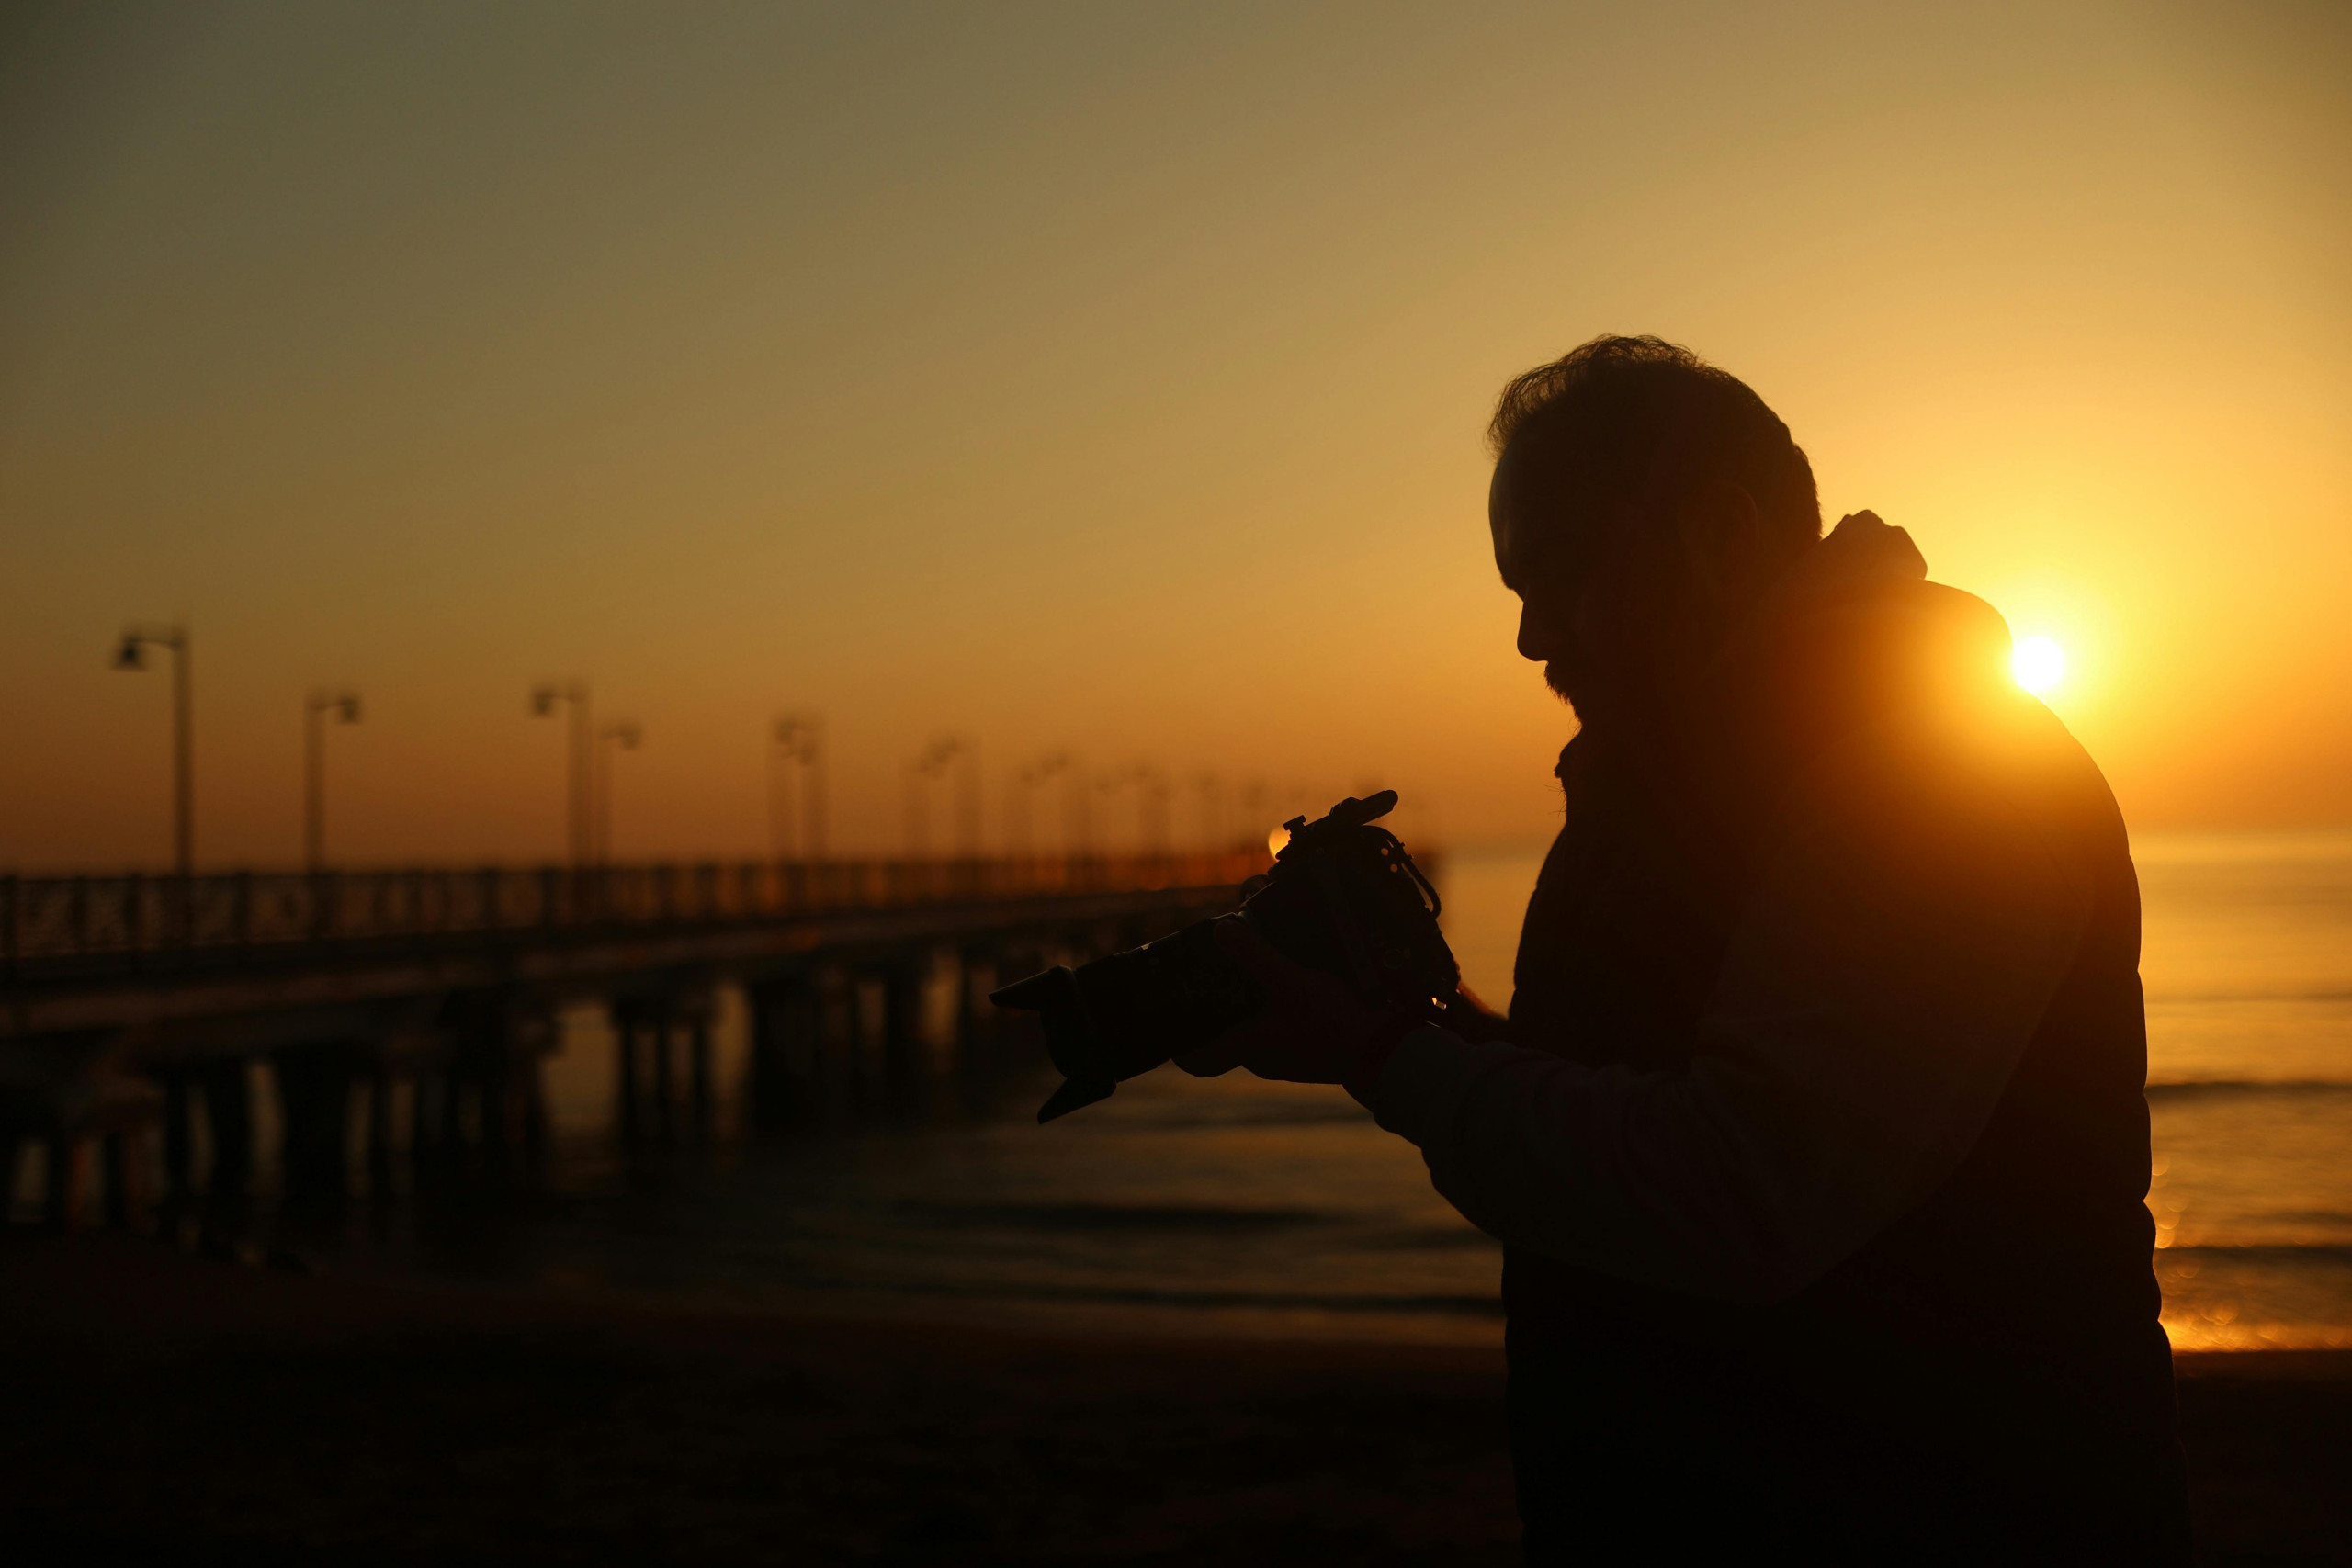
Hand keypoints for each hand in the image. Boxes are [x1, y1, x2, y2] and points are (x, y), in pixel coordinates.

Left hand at [1172, 921, 1405, 1087]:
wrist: (1389, 1053)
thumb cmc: (1333, 1023)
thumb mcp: (1289, 981)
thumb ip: (1254, 955)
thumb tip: (1220, 930)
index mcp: (1249, 1049)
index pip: (1197, 1059)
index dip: (1181, 1044)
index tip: (1174, 1020)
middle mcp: (1264, 1059)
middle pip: (1228, 1036)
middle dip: (1223, 1007)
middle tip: (1220, 974)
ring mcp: (1291, 1058)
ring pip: (1258, 1031)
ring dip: (1256, 1004)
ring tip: (1260, 968)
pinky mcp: (1316, 1051)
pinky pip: (1287, 1030)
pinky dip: (1283, 1009)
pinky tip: (1297, 980)